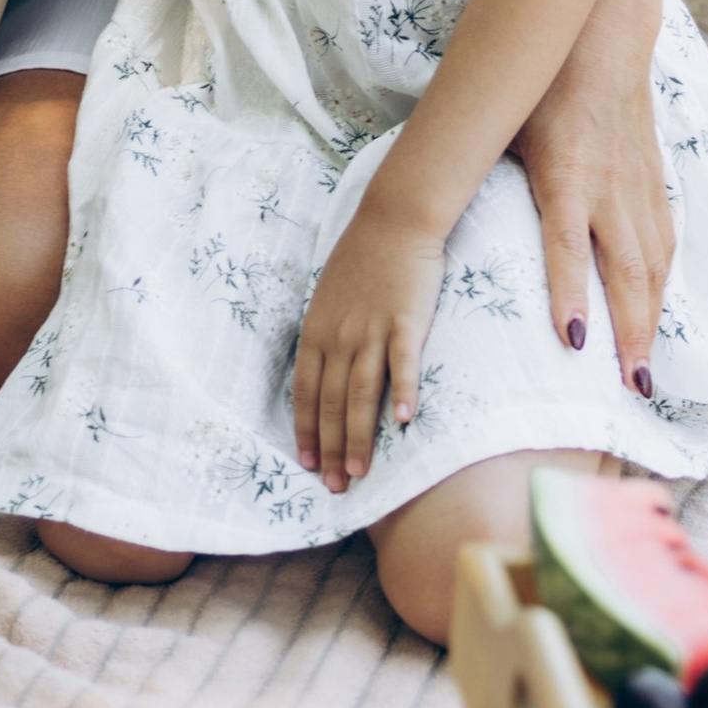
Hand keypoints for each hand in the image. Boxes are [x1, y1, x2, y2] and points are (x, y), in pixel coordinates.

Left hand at [293, 199, 445, 484]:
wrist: (393, 220)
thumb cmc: (362, 261)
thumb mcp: (329, 299)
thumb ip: (326, 338)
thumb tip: (324, 378)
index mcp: (316, 330)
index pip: (304, 391)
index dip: (305, 430)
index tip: (308, 465)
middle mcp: (338, 334)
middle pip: (330, 401)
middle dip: (331, 448)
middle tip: (336, 487)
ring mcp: (370, 328)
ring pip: (360, 392)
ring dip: (359, 437)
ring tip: (360, 473)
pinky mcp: (404, 319)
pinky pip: (402, 362)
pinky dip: (403, 392)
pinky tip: (404, 421)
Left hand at [511, 0, 672, 394]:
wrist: (605, 27)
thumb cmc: (543, 76)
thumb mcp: (507, 118)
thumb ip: (484, 166)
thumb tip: (438, 211)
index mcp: (565, 169)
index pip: (568, 243)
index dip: (570, 293)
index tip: (573, 342)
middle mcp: (608, 184)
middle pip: (626, 271)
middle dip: (629, 333)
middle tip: (630, 389)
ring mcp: (637, 182)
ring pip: (652, 263)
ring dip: (651, 320)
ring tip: (644, 373)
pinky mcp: (654, 175)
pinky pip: (664, 238)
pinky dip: (663, 281)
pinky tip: (657, 311)